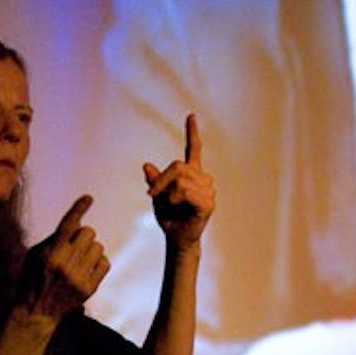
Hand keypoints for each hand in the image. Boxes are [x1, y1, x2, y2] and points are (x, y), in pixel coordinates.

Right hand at [15, 194, 109, 319]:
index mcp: (50, 254)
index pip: (67, 225)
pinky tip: (86, 268)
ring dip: (90, 249)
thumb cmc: (32, 278)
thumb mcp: (35, 255)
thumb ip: (54, 238)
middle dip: (82, 236)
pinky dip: (97, 262)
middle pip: (89, 232)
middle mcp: (66, 264)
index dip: (78, 209)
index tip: (88, 198)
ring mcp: (79, 277)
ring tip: (78, 260)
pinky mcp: (89, 288)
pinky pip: (105, 262)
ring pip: (99, 246)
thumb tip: (77, 222)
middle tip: (72, 247)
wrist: (36, 312)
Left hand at [143, 113, 214, 250]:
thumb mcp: (157, 197)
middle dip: (161, 180)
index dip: (192, 133)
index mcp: (191, 174)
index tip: (191, 116)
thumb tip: (146, 165)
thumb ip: (155, 181)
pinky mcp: (208, 203)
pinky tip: (178, 207)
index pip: (193, 149)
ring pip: (180, 180)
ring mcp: (208, 190)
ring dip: (167, 194)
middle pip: (178, 166)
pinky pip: (186, 192)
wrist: (177, 239)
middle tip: (152, 195)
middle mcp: (202, 179)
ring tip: (170, 206)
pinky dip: (175, 199)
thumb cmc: (169, 218)